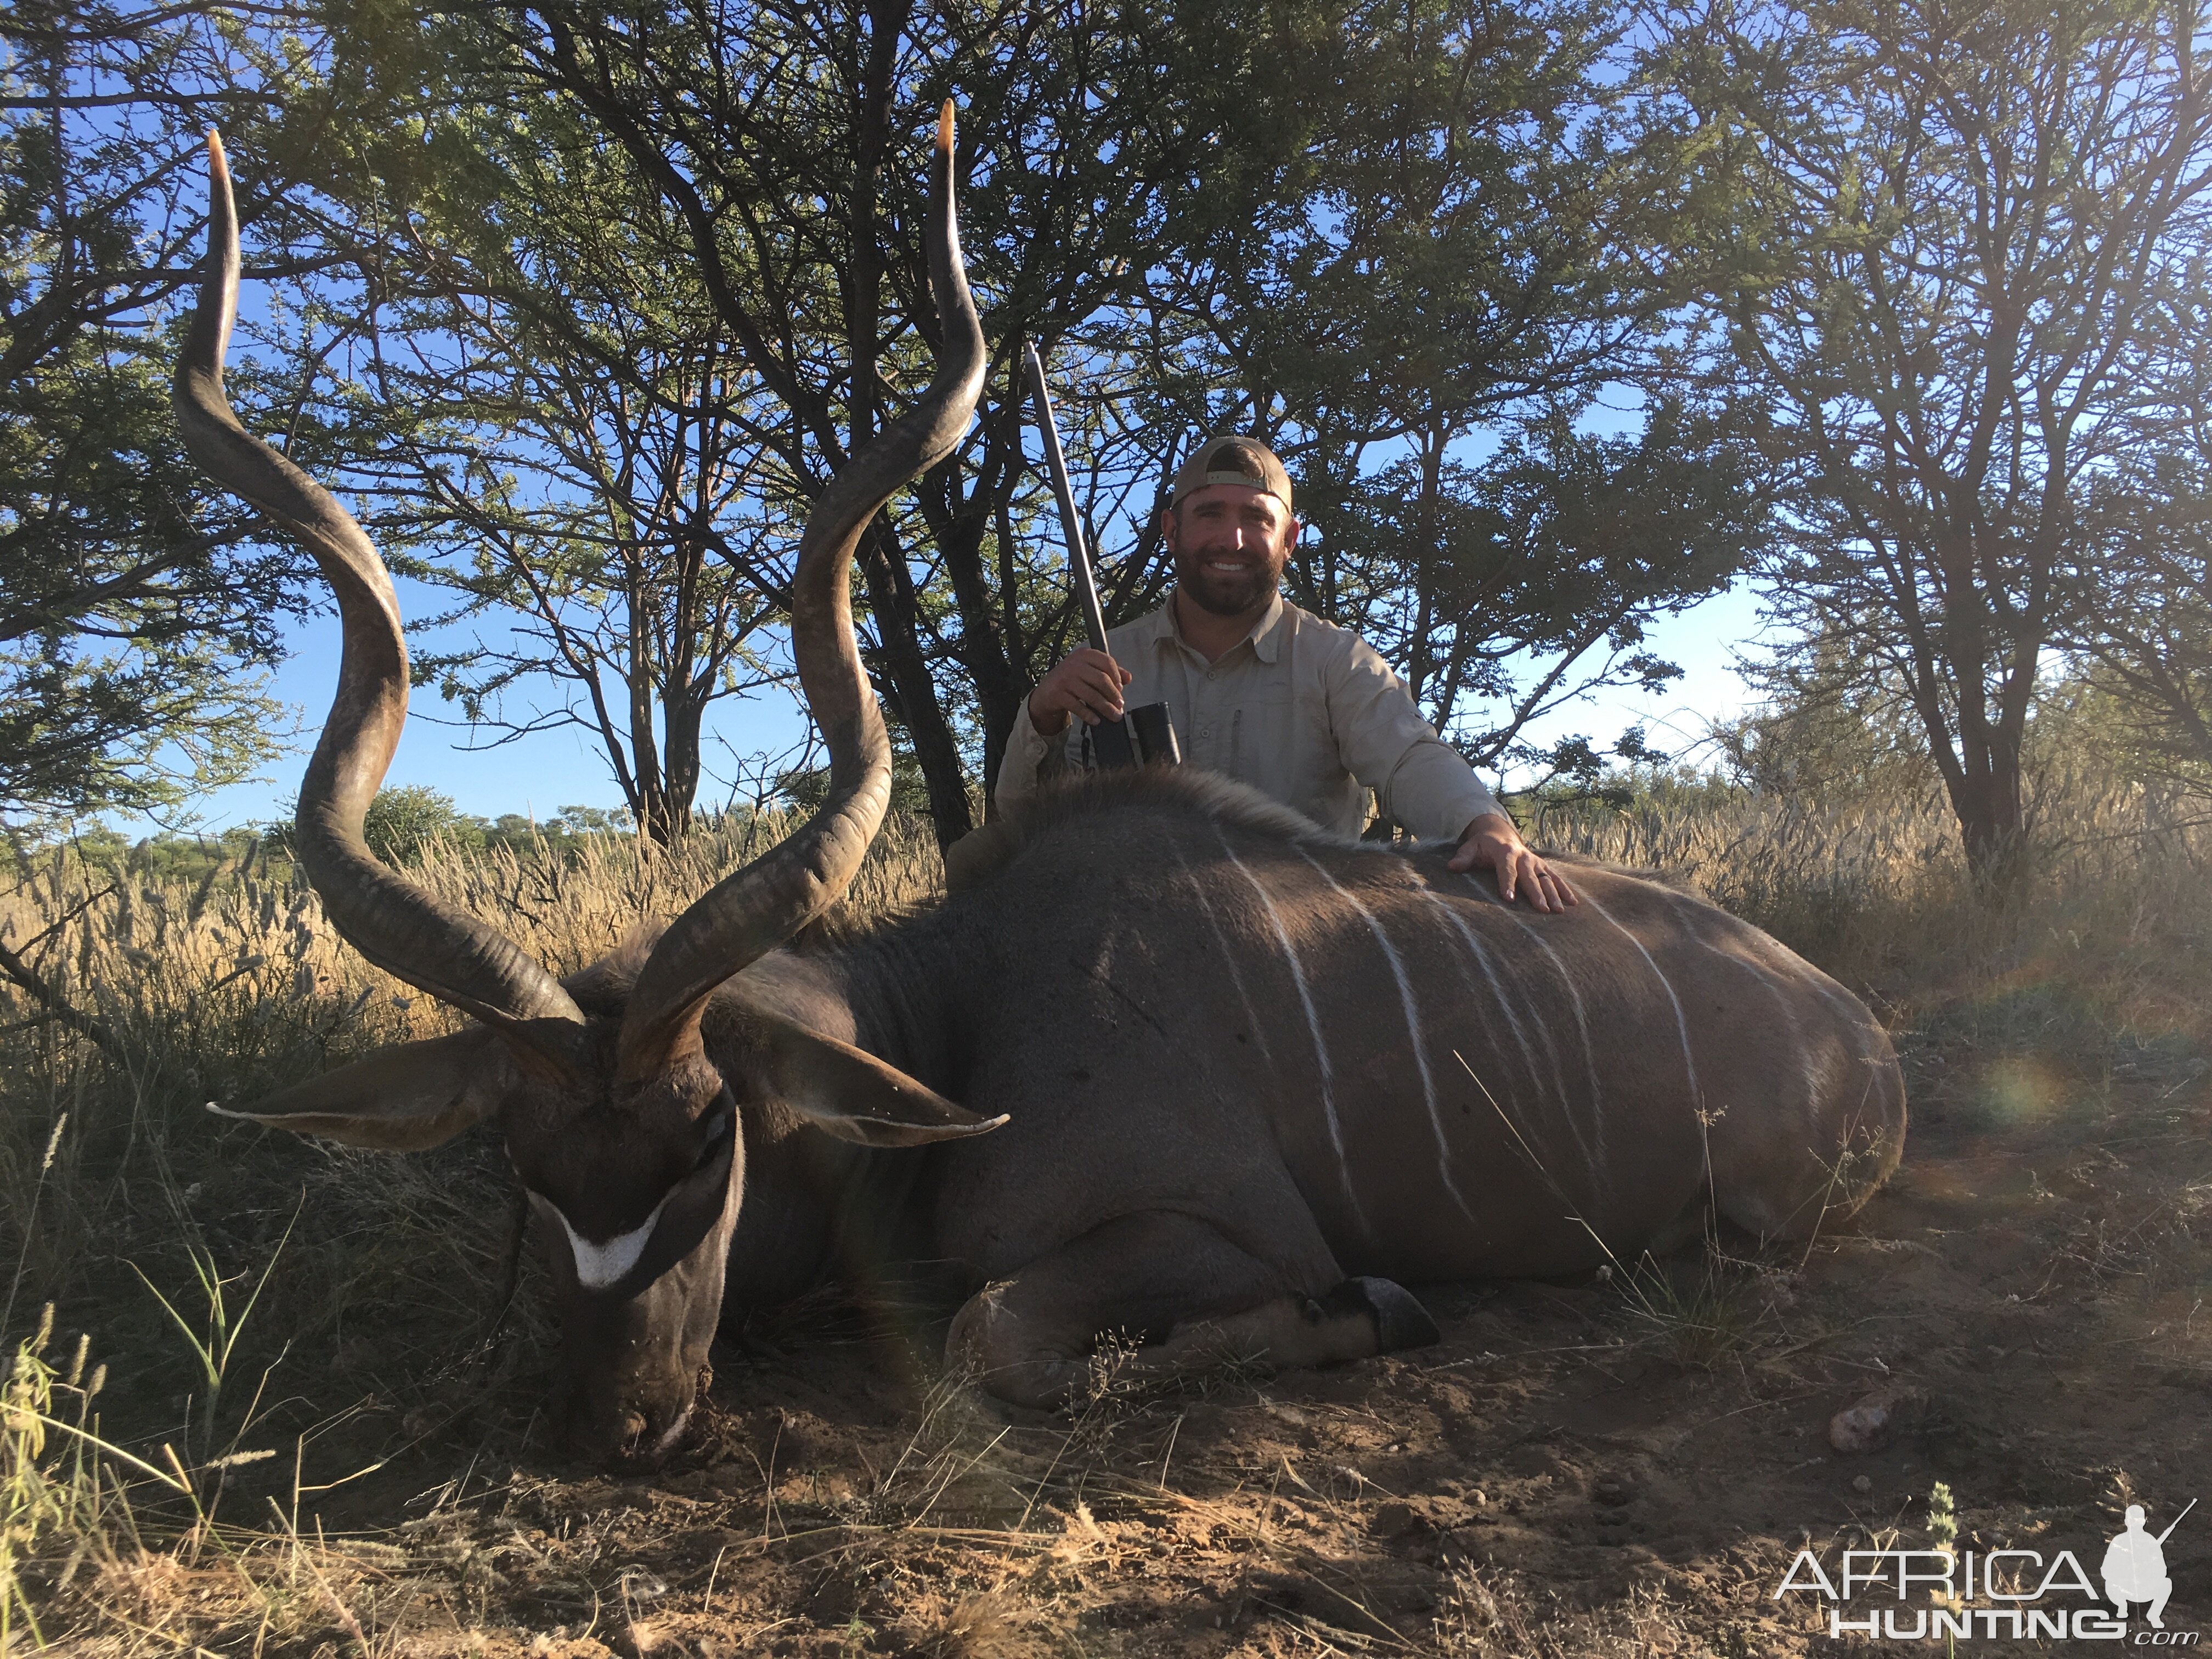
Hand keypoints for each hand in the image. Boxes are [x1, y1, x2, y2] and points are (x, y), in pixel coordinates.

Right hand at [1028, 647, 1132, 735]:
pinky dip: (1089, 715)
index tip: (1121, 688)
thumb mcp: (1088, 670)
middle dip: (1113, 695)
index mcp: (1084, 655)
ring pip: (1092, 695)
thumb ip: (1108, 671)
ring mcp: (1065, 679)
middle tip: (1120, 705)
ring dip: (1106, 708)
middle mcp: (1074, 664)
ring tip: (1114, 715)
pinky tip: (1096, 720)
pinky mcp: (1058, 694)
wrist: (1046, 691)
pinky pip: (1078, 707)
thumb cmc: (1071, 679)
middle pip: (1101, 680)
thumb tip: (1128, 677)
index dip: (1117, 676)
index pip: (1107, 662)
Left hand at [1447, 811, 1575, 912]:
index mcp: (1505, 851)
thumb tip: (1452, 868)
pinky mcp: (1542, 866)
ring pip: (1547, 878)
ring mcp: (1535, 861)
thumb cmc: (1482, 845)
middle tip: (1542, 910)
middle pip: (1530, 877)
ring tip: (1560, 910)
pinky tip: (1574, 903)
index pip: (1506, 869)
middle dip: (1536, 893)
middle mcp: (1523, 856)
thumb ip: (1463, 858)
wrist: (1499, 832)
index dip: (1507, 883)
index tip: (1508, 899)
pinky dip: (1565, 889)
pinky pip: (1556, 878)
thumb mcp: (1470, 847)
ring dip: (1554, 894)